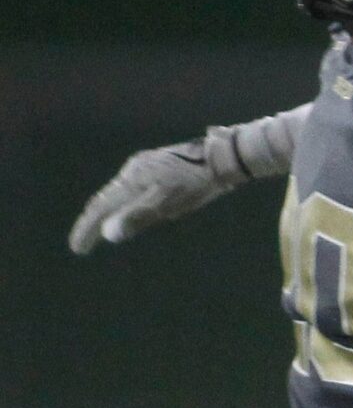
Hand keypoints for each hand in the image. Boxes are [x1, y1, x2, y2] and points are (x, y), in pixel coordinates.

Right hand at [68, 136, 235, 253]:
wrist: (220, 159)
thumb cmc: (194, 184)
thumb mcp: (166, 204)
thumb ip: (136, 217)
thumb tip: (108, 234)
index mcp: (131, 179)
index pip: (101, 207)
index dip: (87, 229)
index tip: (78, 248)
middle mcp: (132, 170)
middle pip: (105, 199)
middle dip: (93, 223)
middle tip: (83, 243)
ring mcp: (144, 166)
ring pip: (118, 193)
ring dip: (107, 213)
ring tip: (100, 231)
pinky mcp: (156, 167)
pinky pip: (131, 189)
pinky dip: (122, 204)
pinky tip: (128, 210)